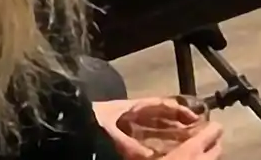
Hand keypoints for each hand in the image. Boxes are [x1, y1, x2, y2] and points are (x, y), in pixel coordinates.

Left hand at [94, 99, 217, 159]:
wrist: (64, 121)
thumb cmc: (87, 120)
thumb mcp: (107, 130)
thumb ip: (127, 144)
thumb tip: (148, 155)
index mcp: (132, 106)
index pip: (162, 104)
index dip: (180, 110)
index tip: (195, 119)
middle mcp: (131, 115)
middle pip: (160, 117)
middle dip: (178, 124)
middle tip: (196, 133)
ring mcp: (124, 126)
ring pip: (152, 129)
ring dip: (168, 134)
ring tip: (185, 142)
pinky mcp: (117, 137)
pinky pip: (140, 140)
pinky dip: (152, 145)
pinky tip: (158, 153)